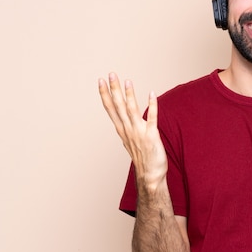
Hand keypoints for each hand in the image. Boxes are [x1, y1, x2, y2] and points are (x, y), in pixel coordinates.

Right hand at [98, 73, 166, 193]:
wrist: (150, 176)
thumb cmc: (142, 159)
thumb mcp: (131, 141)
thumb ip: (128, 128)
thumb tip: (124, 120)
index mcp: (122, 129)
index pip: (110, 108)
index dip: (105, 94)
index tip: (100, 81)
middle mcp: (128, 129)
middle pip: (118, 106)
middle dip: (114, 89)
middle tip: (110, 74)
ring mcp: (139, 132)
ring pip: (131, 110)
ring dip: (129, 95)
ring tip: (126, 81)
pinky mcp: (151, 136)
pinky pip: (152, 118)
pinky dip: (151, 105)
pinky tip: (151, 93)